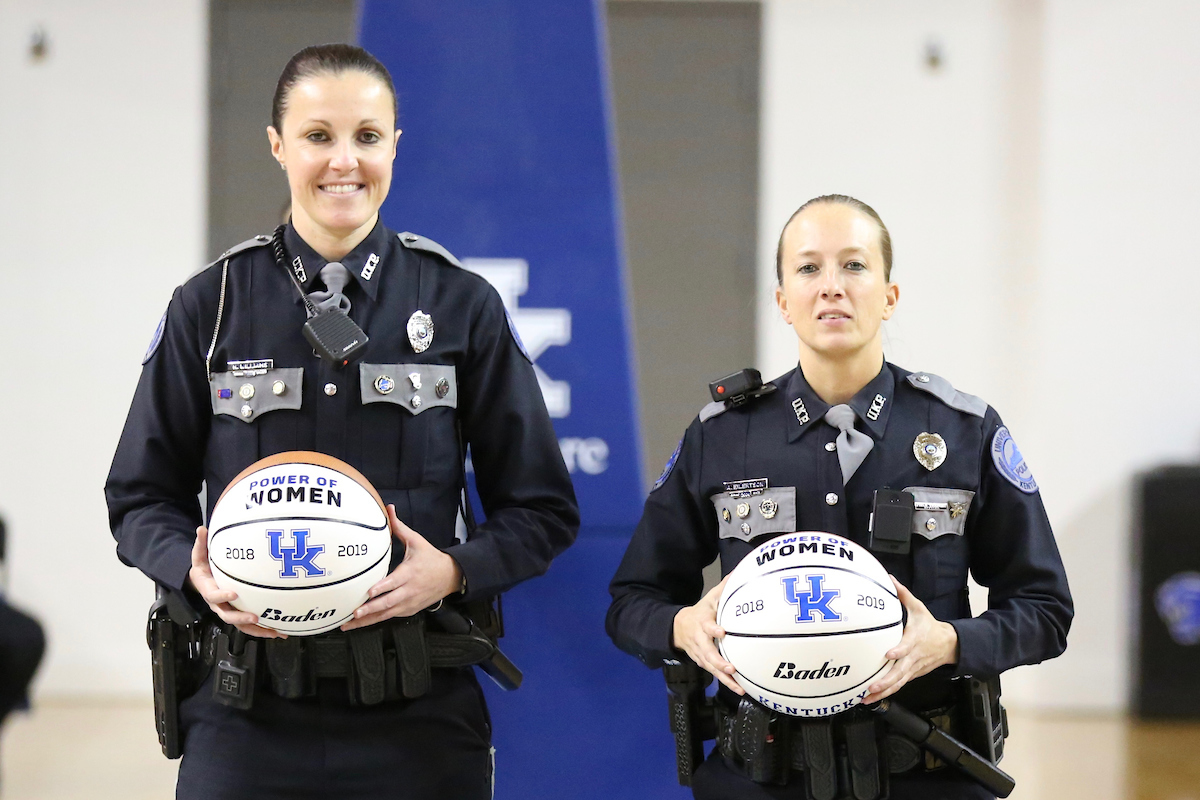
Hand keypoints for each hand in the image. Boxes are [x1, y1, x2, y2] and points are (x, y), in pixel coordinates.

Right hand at [188, 526, 284, 638]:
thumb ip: (201, 544)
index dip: (223, 596)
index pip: (214, 596)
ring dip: (258, 629)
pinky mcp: (239, 614)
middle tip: (255, 617)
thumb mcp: (199, 556)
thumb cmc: (203, 569)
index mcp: (209, 591)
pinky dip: (264, 629)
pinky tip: (280, 630)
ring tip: (275, 631)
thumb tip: (202, 529)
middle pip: (228, 616)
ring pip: (241, 625)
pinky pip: (250, 625)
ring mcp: (229, 611)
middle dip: (241, 618)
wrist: (202, 582)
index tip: (233, 593)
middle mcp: (219, 604)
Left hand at [341, 505, 462, 630]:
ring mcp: (409, 603)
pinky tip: (360, 624)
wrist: (450, 577)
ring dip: (368, 620)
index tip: (369, 592)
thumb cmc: (431, 559)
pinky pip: (390, 616)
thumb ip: (399, 527)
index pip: (395, 582)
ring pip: (387, 614)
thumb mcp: (417, 541)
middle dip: (371, 608)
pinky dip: (375, 620)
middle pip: (389, 602)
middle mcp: (409, 590)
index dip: (382, 588)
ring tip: (350, 624)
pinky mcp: (408, 610)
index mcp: (410, 573)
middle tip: (355, 612)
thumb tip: (389, 509)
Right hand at [672, 575, 742, 693]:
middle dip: (719, 662)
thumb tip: (736, 575)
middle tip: (731, 668)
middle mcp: (700, 641)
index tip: (722, 632)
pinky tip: (740, 689)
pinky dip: (726, 683)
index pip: (706, 626)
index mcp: (702, 623)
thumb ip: (723, 589)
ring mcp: (701, 654)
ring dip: (725, 678)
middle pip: (708, 653)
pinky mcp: (704, 663)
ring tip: (739, 686)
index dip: (713, 630)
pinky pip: (715, 674)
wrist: (679, 628)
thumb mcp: (709, 599)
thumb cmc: (700, 612)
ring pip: (711, 668)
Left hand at [863, 576, 958, 703]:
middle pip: (900, 672)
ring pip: (898, 683)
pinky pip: (898, 685)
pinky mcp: (911, 675)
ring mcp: (912, 668)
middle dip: (885, 681)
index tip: (888, 654)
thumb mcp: (919, 608)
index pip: (907, 646)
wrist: (949, 645)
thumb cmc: (930, 626)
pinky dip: (886, 693)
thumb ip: (902, 594)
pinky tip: (872, 699)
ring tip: (866, 698)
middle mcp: (913, 657)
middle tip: (871, 687)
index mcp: (915, 639)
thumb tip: (889, 578)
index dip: (899, 651)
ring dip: (883, 692)